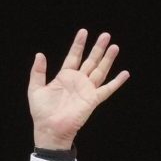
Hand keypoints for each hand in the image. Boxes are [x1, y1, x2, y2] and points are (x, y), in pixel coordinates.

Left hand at [28, 29, 129, 149]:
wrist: (50, 129)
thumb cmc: (42, 112)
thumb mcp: (35, 89)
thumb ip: (37, 72)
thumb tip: (39, 54)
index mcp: (64, 77)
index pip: (73, 57)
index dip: (78, 45)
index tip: (83, 32)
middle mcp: (77, 81)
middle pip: (90, 61)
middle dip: (97, 48)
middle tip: (105, 35)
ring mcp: (86, 90)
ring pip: (100, 71)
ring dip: (107, 59)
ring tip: (114, 46)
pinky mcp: (93, 100)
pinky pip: (107, 89)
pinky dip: (117, 82)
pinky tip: (125, 73)